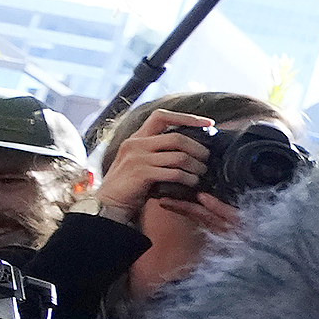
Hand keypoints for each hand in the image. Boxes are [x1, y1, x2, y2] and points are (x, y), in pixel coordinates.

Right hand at [90, 111, 212, 225]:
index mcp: (137, 137)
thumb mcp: (142, 160)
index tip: (208, 123)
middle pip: (177, 137)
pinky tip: (193, 183)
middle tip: (208, 158)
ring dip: (196, 166)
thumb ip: (159, 150)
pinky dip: (188, 178)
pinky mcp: (141, 174)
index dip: (187, 117)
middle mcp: (136, 144)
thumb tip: (192, 145)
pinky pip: (174, 173)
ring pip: (179, 156)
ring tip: (202, 173)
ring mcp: (137, 158)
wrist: (110, 201)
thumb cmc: (133, 183)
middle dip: (198, 148)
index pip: (162, 116)